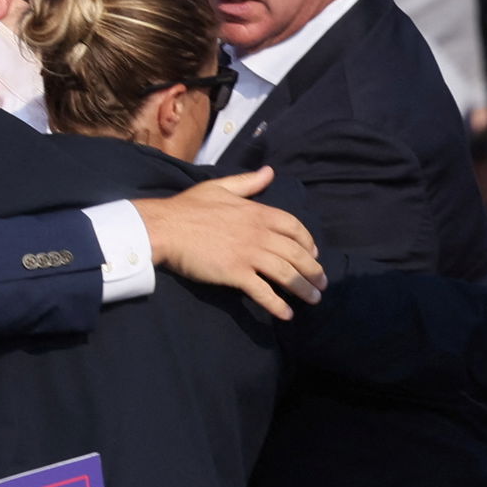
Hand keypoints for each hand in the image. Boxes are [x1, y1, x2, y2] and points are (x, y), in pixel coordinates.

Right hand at [132, 167, 325, 320]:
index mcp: (258, 213)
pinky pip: (263, 292)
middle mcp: (259, 233)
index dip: (308, 242)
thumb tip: (269, 171)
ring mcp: (248, 254)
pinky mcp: (235, 273)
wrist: (164, 228)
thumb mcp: (220, 187)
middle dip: (314, 270)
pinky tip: (286, 315)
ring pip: (286, 273)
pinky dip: (277, 305)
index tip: (313, 254)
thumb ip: (247, 182)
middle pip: (297, 254)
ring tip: (314, 300)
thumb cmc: (188, 207)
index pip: (294, 228)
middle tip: (322, 283)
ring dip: (303, 289)